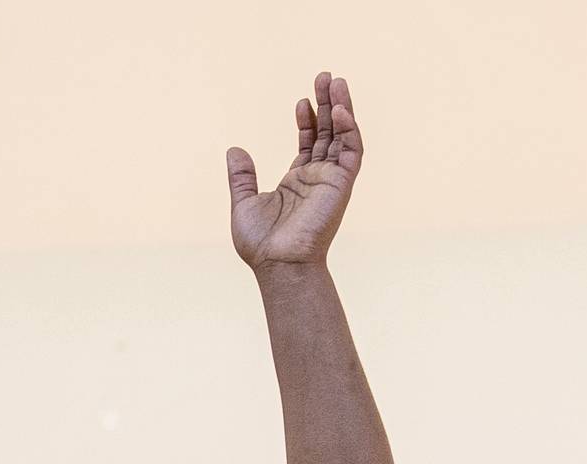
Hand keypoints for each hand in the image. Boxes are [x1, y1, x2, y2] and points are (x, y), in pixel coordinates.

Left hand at [228, 73, 362, 273]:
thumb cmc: (261, 244)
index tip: (301, 101)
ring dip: (342, 108)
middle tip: (325, 76)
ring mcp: (332, 181)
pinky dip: (349, 130)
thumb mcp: (244, 203)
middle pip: (329, 133)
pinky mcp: (342, 185)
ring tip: (335, 81)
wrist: (277, 263)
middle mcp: (318, 179)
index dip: (307, 120)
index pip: (309, 143)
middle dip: (328, 104)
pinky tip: (339, 111)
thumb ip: (242, 176)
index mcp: (298, 183)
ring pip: (344, 137)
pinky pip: (352, 152)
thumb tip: (234, 149)